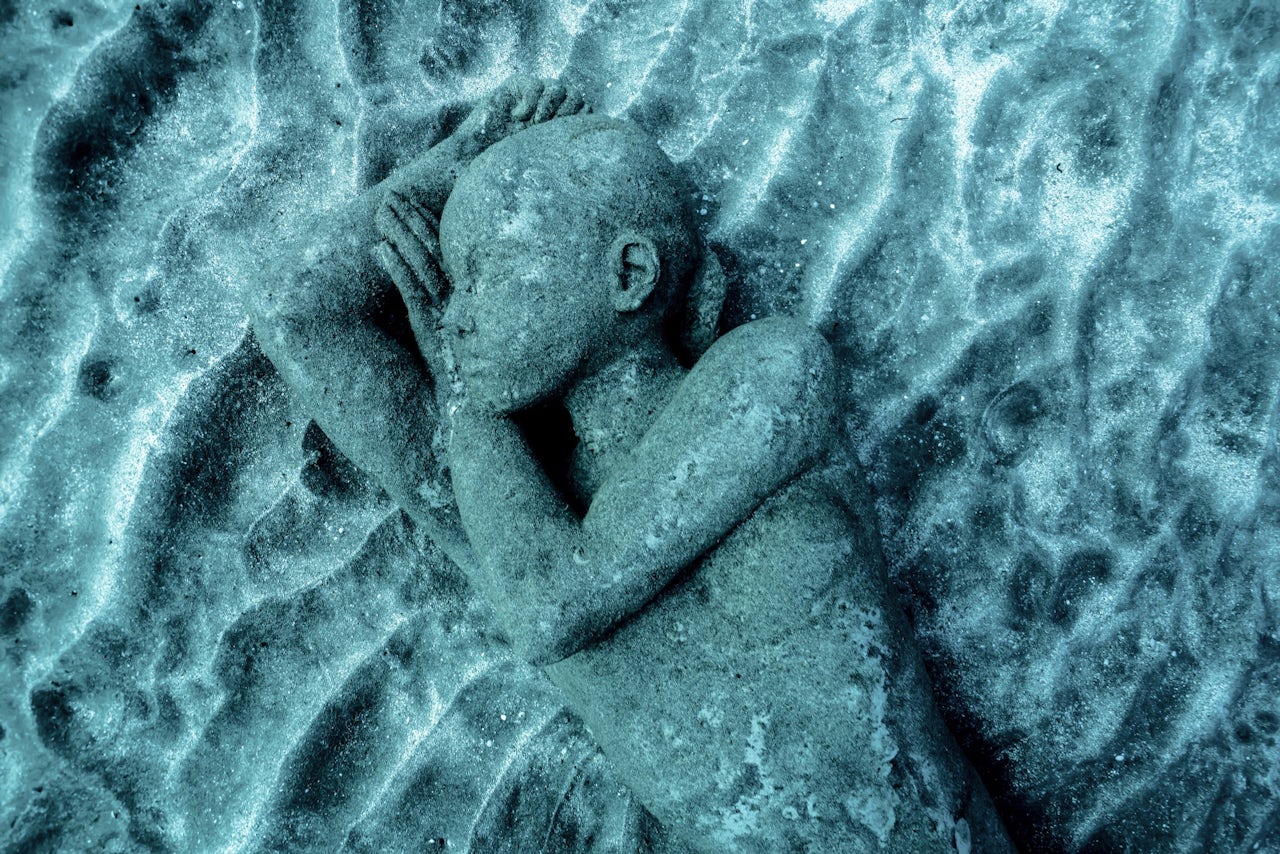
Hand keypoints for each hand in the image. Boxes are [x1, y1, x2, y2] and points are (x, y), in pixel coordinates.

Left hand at [373, 190, 451, 384]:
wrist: (477, 405)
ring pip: (419, 264)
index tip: (409, 201)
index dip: (425, 222)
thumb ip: (447, 305)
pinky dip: (397, 270)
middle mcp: (457, 297)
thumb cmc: (466, 371)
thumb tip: (435, 286)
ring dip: (400, 236)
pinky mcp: (432, 327)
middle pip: (430, 250)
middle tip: (389, 195)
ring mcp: (445, 311)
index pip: (443, 250)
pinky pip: (413, 293)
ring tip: (381, 212)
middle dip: (410, 220)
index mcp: (464, 293)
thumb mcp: (459, 330)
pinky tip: (381, 250)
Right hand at [455, 75, 589, 156]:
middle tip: (548, 128)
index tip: (564, 137)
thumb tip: (600, 150)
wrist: (475, 157)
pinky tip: (518, 116)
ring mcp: (533, 94)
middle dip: (567, 112)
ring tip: (534, 124)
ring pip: (559, 87)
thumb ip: (568, 148)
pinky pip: (535, 84)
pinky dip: (531, 101)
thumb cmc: (510, 164)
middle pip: (576, 95)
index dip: (580, 120)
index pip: (586, 110)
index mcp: (561, 122)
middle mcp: (550, 105)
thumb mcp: (546, 159)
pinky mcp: (515, 86)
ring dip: (550, 106)